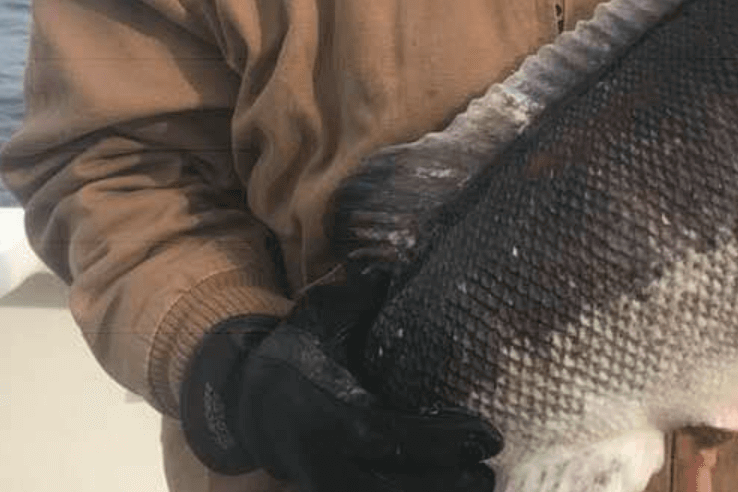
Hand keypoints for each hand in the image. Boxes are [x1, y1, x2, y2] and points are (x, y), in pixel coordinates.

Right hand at [180, 270, 501, 490]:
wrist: (247, 401)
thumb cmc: (296, 353)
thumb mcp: (319, 318)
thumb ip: (356, 297)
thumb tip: (391, 267)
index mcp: (325, 411)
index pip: (388, 434)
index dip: (438, 440)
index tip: (484, 434)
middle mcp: (325, 458)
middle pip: (392, 482)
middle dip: (445, 480)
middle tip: (489, 472)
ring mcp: (326, 484)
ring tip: (481, 485)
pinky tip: (450, 489)